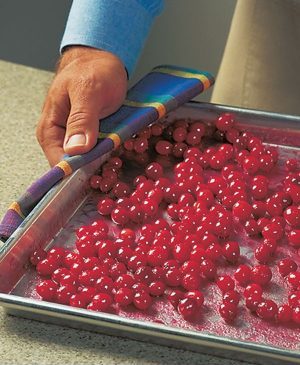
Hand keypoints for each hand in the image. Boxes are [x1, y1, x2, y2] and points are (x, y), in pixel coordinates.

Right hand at [36, 46, 127, 165]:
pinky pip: (98, 152)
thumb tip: (76, 150)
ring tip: (119, 151)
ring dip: (104, 160)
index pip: (60, 164)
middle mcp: (60, 138)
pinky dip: (109, 152)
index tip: (99, 167)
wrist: (101, 60)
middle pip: (75, 167)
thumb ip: (81, 119)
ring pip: (89, 161)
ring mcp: (76, 139)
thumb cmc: (92, 70)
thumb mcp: (88, 91)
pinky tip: (119, 147)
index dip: (79, 170)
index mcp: (50, 130)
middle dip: (95, 167)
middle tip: (114, 160)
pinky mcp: (90, 138)